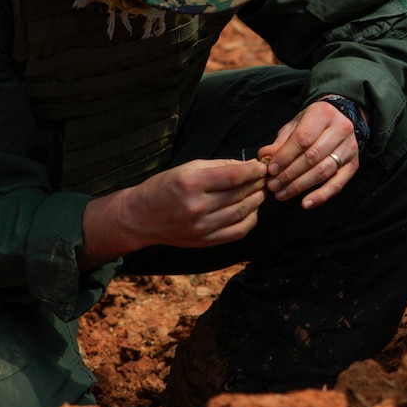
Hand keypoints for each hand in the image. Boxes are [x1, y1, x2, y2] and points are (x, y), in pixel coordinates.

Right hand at [80, 159, 267, 268]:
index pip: (233, 177)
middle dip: (257, 184)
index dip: (253, 170)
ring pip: (243, 212)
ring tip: (260, 191)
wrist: (141, 217)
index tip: (261, 166)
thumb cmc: (164, 187)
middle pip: (240, 194)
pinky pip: (238, 232)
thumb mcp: (188, 168)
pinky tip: (252, 209)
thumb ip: (219, 166)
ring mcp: (202, 227)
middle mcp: (197, 207)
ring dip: (257, 200)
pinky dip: (250, 220)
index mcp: (191, 184)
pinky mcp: (205, 241)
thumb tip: (248, 166)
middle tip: (264, 177)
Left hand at [257, 99, 361, 209]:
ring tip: (282, 194)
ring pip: (323, 172)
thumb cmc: (313, 123)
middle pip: (312, 157)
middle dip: (289, 174)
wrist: (341, 118)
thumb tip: (265, 157)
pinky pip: (337, 184)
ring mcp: (349, 148)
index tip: (270, 170)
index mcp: (323, 114)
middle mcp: (340, 129)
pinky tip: (305, 204)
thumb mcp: (296, 124)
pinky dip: (321, 196)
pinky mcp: (353, 164)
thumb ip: (281, 141)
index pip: (302, 138)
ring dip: (300, 186)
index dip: (285, 156)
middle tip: (273, 185)